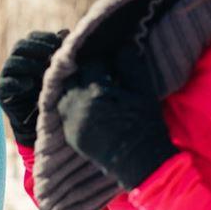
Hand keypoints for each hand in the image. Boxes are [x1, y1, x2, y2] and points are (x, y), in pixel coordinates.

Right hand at [0, 30, 68, 146]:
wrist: (42, 122)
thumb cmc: (53, 93)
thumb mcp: (59, 71)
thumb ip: (59, 52)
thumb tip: (65, 32)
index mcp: (29, 54)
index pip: (32, 38)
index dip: (44, 38)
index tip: (59, 43)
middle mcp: (16, 62)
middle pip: (20, 46)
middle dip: (37, 49)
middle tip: (52, 56)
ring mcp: (8, 77)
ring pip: (12, 62)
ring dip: (28, 64)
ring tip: (43, 72)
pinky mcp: (2, 93)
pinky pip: (4, 84)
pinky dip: (17, 82)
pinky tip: (29, 84)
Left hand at [57, 46, 177, 189]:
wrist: (142, 164)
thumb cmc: (146, 125)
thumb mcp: (143, 90)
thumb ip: (130, 64)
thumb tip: (121, 45)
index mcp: (95, 92)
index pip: (91, 62)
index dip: (101, 58)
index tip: (108, 58)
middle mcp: (76, 106)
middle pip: (72, 76)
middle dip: (84, 71)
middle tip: (97, 69)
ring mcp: (70, 122)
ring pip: (64, 93)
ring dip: (75, 86)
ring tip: (91, 84)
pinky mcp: (69, 135)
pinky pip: (64, 111)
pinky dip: (73, 103)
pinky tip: (86, 102)